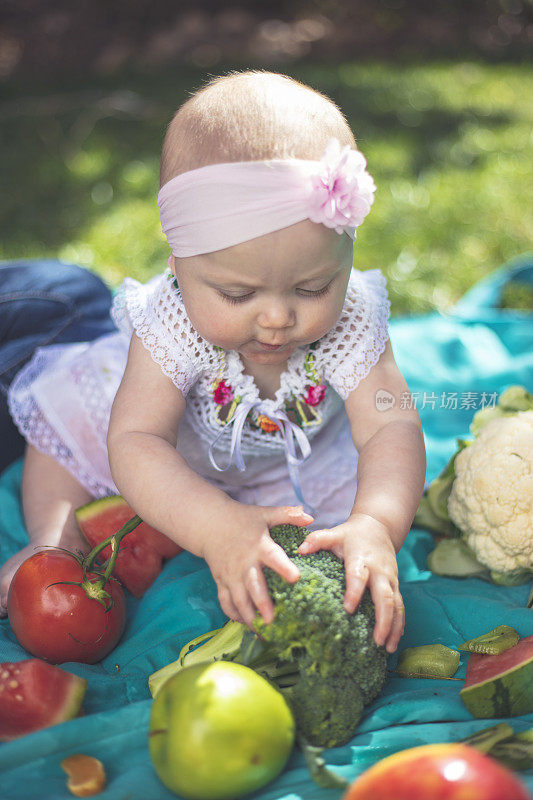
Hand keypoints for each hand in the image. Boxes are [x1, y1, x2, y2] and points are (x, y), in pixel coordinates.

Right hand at [201, 503, 312, 628]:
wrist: (210, 524)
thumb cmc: (243, 519)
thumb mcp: (265, 514)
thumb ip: (288, 515)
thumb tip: (311, 518)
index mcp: (258, 545)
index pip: (272, 557)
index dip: (284, 567)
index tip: (296, 577)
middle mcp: (244, 563)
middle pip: (252, 586)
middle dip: (262, 604)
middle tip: (273, 621)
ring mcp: (230, 574)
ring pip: (238, 599)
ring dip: (249, 617)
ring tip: (262, 632)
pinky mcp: (221, 582)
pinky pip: (225, 602)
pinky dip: (234, 615)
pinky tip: (247, 626)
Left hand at [297, 513, 403, 652]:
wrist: (378, 528)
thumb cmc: (351, 535)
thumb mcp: (334, 533)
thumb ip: (317, 540)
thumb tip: (300, 549)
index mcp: (361, 559)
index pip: (358, 576)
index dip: (354, 591)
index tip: (348, 608)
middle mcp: (379, 572)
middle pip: (384, 596)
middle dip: (382, 619)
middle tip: (376, 639)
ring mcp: (390, 580)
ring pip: (396, 605)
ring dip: (394, 627)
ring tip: (387, 648)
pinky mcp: (396, 586)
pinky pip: (400, 607)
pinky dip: (399, 624)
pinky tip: (393, 641)